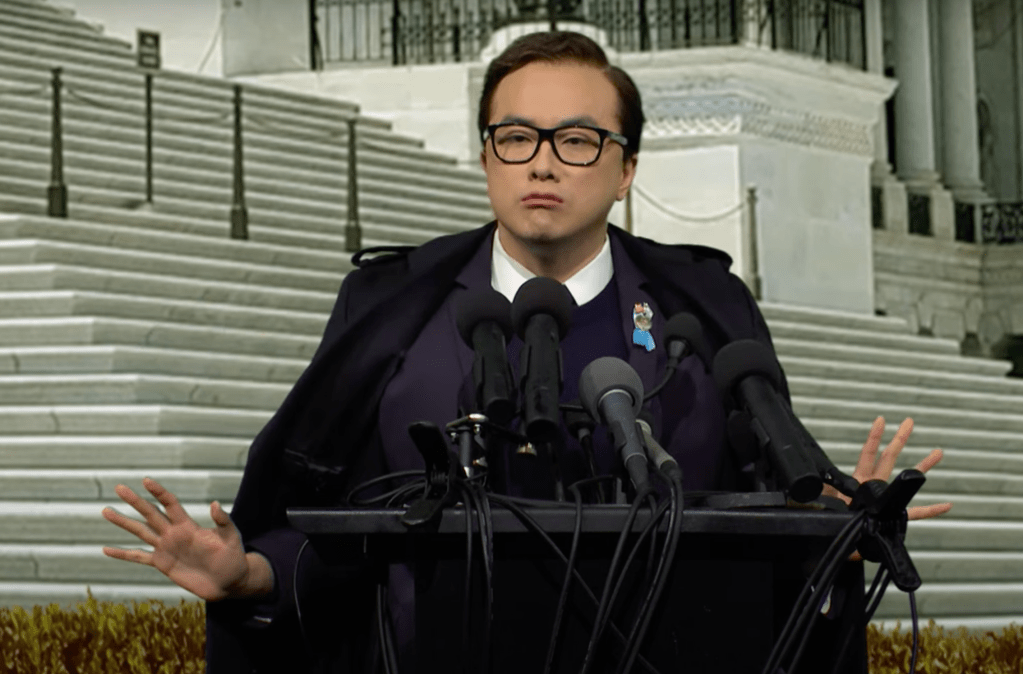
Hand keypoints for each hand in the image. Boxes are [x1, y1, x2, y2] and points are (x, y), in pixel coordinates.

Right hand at [101, 477, 270, 601]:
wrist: (228, 581)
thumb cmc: (232, 557)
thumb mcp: (231, 537)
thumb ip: (223, 521)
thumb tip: (215, 503)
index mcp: (188, 525)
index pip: (170, 504)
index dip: (159, 492)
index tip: (146, 480)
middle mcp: (173, 533)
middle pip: (150, 514)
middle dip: (135, 501)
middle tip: (119, 487)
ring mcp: (166, 548)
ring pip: (140, 532)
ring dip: (123, 522)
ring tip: (106, 510)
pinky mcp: (162, 563)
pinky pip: (138, 557)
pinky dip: (123, 554)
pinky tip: (106, 549)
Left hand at [821, 416, 952, 561]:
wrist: (839, 542)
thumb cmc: (832, 521)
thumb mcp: (824, 503)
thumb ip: (825, 492)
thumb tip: (818, 481)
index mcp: (857, 482)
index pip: (867, 454)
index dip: (874, 437)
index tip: (881, 420)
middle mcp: (873, 486)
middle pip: (889, 458)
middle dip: (900, 439)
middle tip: (909, 422)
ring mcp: (885, 500)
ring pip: (906, 480)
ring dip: (922, 466)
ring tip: (937, 452)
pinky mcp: (892, 517)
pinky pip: (914, 514)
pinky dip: (931, 510)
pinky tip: (946, 505)